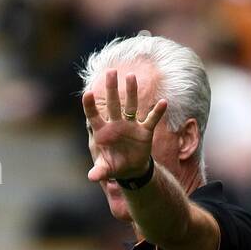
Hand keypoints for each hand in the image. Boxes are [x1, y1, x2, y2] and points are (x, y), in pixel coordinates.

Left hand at [83, 69, 166, 184]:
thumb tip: (92, 177)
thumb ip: (99, 171)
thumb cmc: (114, 166)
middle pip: (113, 104)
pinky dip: (157, 112)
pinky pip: (152, 120)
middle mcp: (116, 124)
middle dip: (112, 89)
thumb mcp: (106, 169)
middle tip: (111, 72)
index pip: (94, 115)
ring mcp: (130, 125)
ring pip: (131, 105)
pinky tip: (163, 102)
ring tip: (131, 76)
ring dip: (131, 92)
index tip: (87, 93)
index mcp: (103, 131)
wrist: (130, 169)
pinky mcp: (144, 131)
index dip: (90, 105)